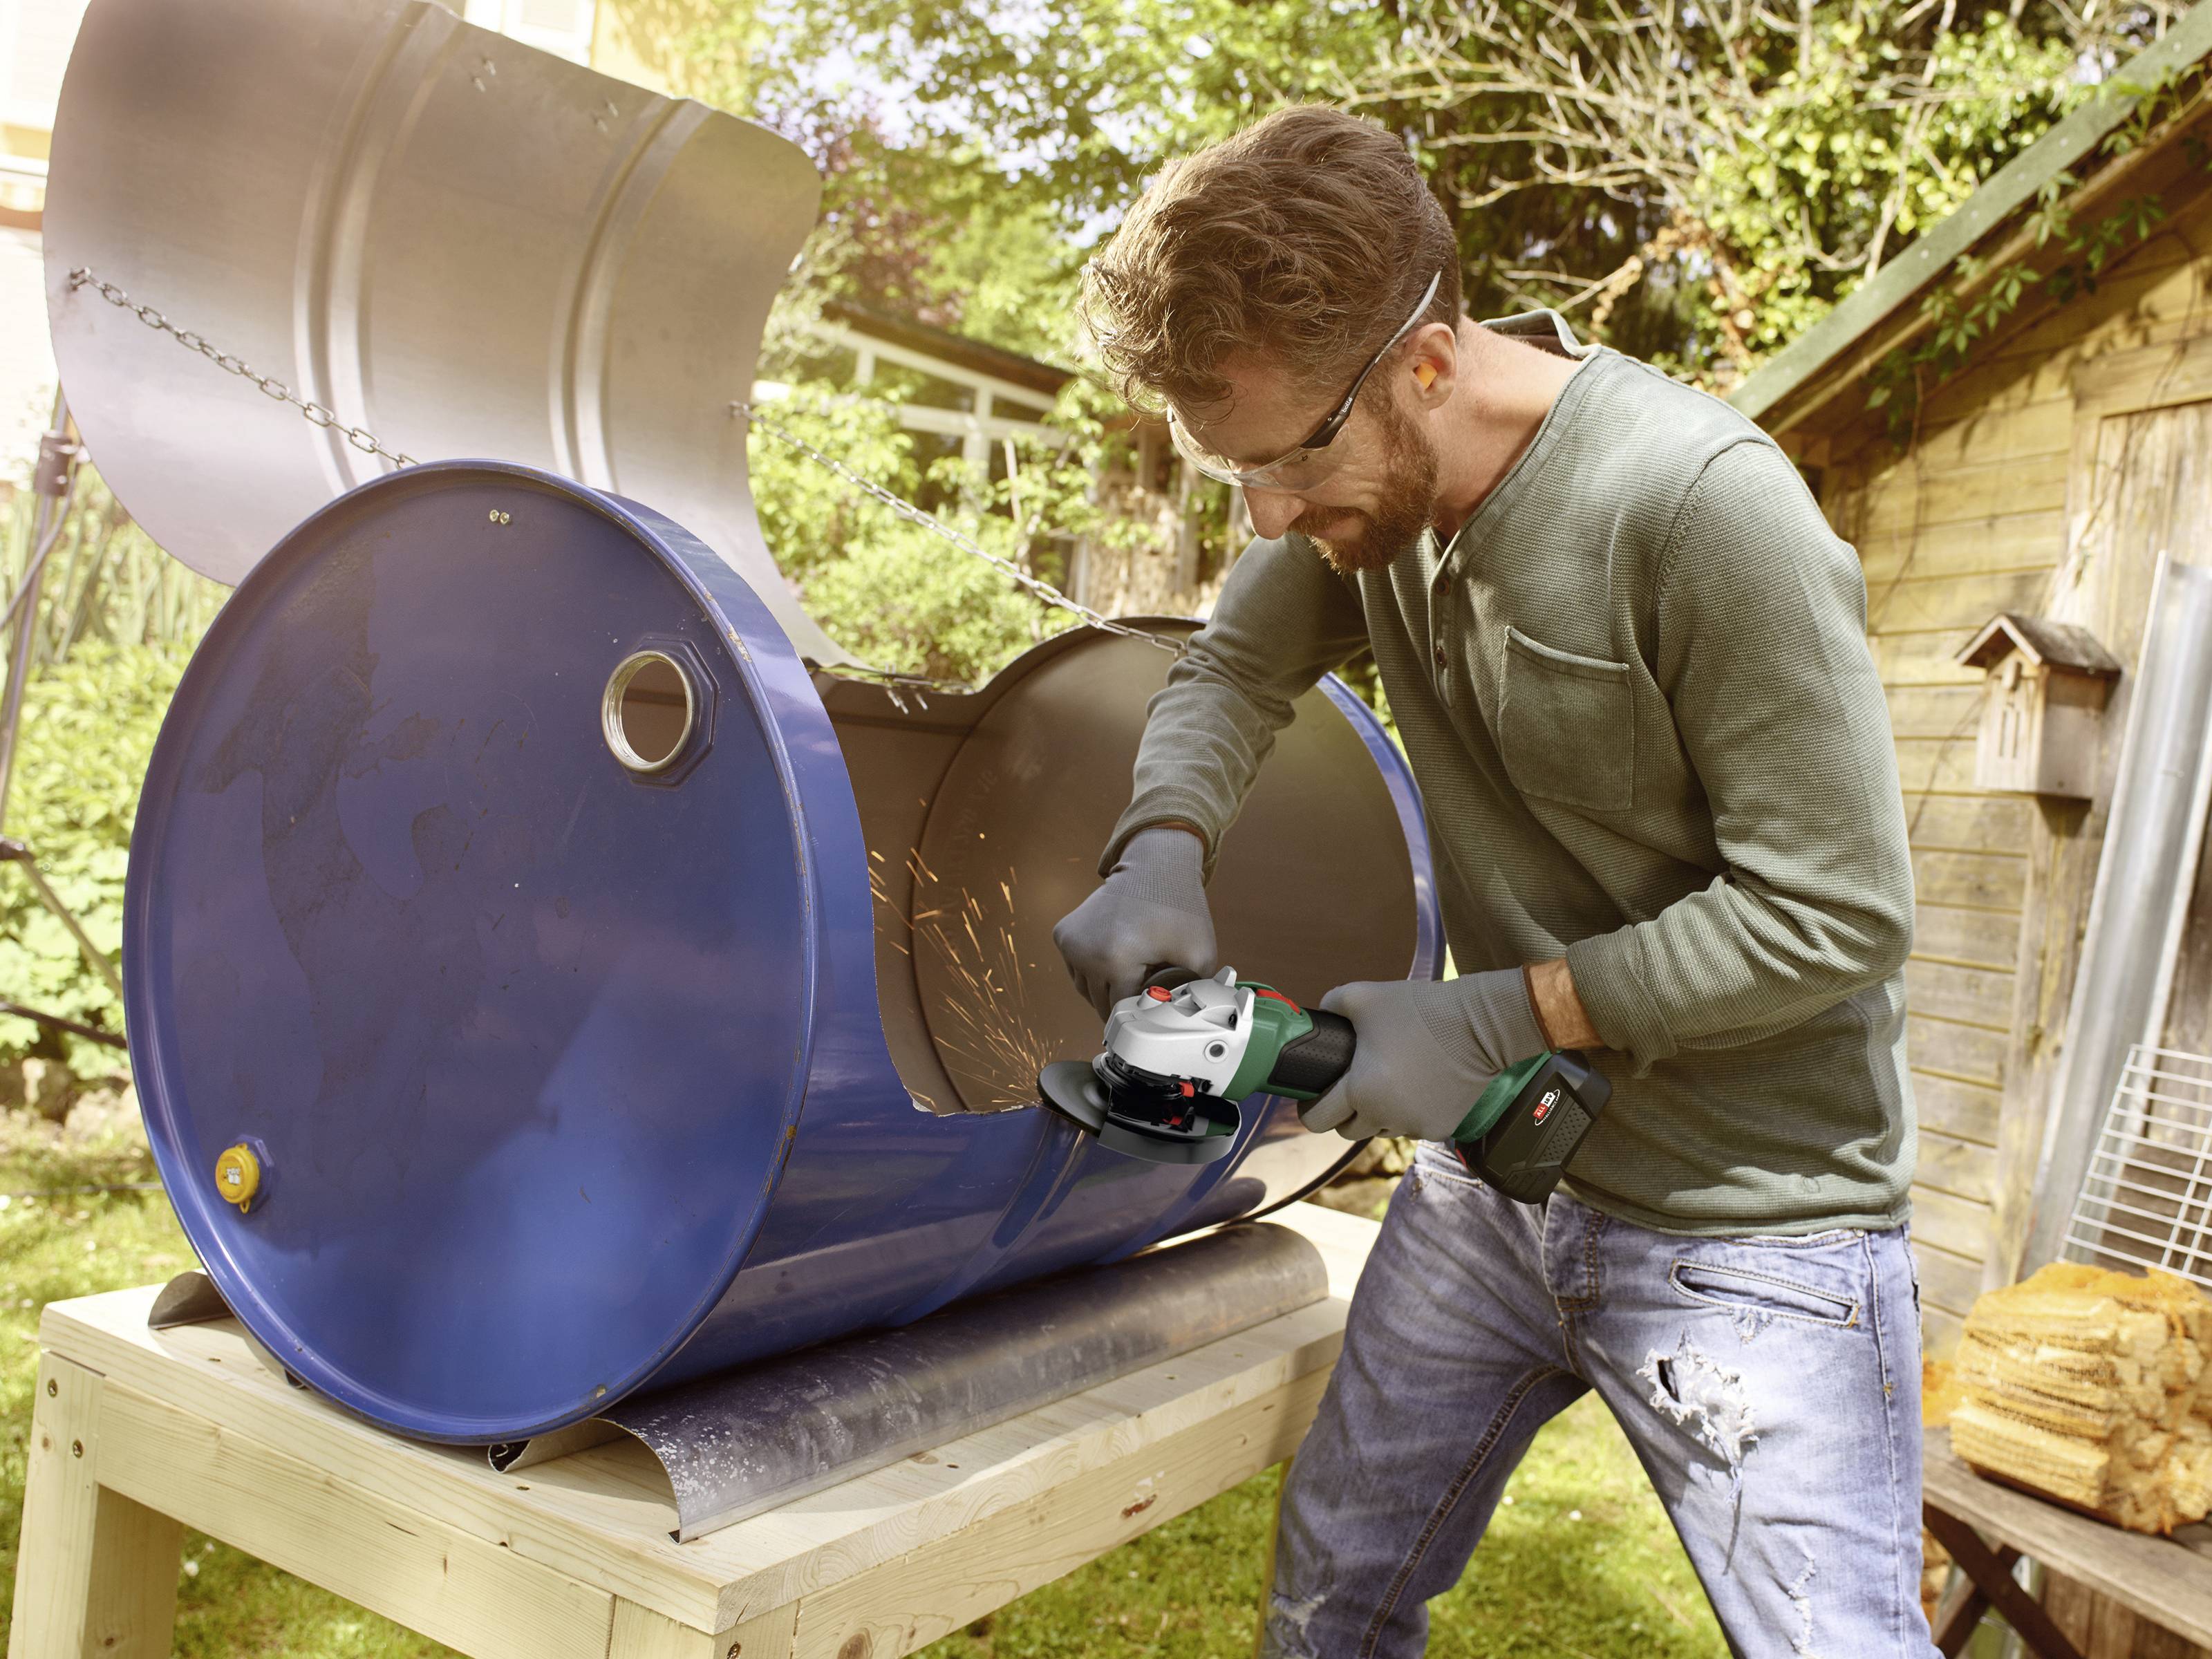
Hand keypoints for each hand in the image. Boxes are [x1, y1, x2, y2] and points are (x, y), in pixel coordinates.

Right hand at [1052, 827, 1216, 1018]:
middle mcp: (1084, 953)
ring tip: (1133, 968)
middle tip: (1149, 979)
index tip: (1159, 998)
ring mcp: (1069, 944)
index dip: (1146, 1009)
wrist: (1154, 865)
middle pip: (1102, 1005)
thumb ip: (1193, 995)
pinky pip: (1077, 972)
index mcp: (1114, 961)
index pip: (1124, 1012)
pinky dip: (1094, 973)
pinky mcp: (1062, 935)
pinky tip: (1116, 957)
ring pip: (1086, 992)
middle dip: (1126, 1000)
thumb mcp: (1200, 955)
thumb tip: (1183, 1024)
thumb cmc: (1178, 908)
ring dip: (1108, 989)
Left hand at [1302, 969, 1547, 1142]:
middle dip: (1344, 1113)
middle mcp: (1385, 1117)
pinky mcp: (1440, 1129)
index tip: (1312, 1096)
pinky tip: (1416, 1086)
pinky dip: (1408, 1113)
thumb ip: (1330, 1005)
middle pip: (1348, 1131)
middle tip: (1350, 1086)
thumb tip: (1318, 1017)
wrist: (1479, 1026)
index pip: (1317, 1120)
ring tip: (1388, 1081)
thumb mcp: (1363, 996)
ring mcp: (1414, 1127)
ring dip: (1377, 1114)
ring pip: (1381, 1130)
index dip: (1310, 1108)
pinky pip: (1411, 1127)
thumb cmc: (1418, 1010)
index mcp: (1359, 1091)